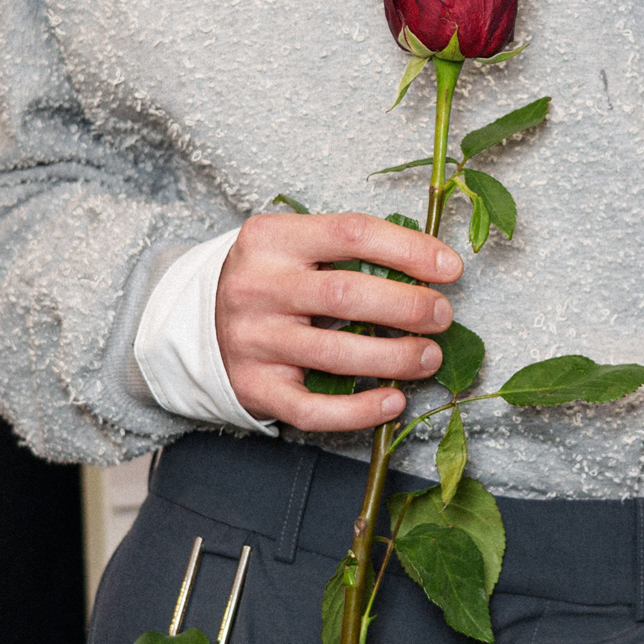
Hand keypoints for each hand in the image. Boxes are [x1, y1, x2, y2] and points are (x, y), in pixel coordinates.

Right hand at [215, 212, 461, 432]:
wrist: (193, 322)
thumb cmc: (268, 279)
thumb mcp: (292, 245)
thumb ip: (345, 249)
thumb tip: (428, 268)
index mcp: (272, 239)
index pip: (351, 233)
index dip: (409, 249)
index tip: (451, 268)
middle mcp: (257, 287)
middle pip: (346, 295)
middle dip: (407, 307)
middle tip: (442, 316)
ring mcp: (253, 341)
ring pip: (335, 354)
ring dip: (395, 358)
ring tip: (429, 357)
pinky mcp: (254, 387)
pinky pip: (313, 409)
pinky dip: (359, 411)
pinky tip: (393, 402)